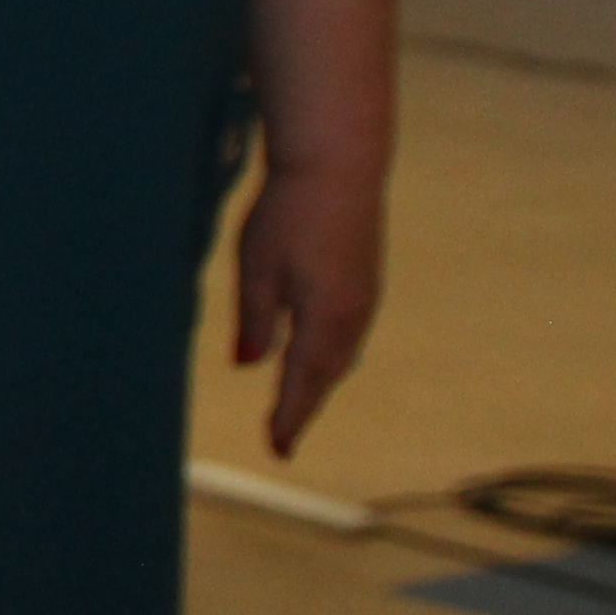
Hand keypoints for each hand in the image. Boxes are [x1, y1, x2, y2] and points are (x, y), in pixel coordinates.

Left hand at [235, 155, 382, 457]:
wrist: (338, 165)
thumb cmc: (288, 213)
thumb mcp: (256, 269)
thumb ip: (255, 321)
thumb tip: (249, 364)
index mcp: (324, 319)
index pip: (302, 382)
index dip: (289, 418)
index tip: (277, 449)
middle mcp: (353, 315)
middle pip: (326, 374)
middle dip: (304, 403)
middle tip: (282, 435)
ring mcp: (365, 295)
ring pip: (341, 353)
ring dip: (319, 380)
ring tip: (296, 401)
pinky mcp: (367, 277)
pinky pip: (349, 331)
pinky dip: (331, 353)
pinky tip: (318, 353)